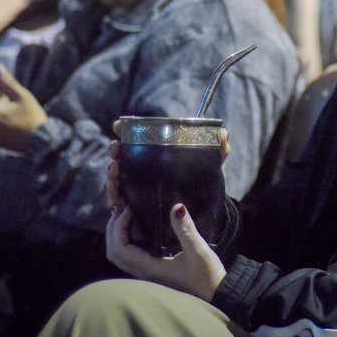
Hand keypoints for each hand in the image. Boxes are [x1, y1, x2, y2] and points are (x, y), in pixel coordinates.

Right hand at [106, 121, 229, 207]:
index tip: (118, 124)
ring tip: (115, 171)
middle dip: (115, 149)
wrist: (205, 211)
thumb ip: (218, 149)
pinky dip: (115, 196)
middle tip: (116, 149)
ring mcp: (140, 185)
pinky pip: (120, 199)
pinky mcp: (138, 204)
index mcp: (159, 152)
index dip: (126, 129)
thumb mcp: (210, 165)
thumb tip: (223, 133)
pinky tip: (116, 196)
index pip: (137, 137)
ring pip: (118, 176)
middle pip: (123, 154)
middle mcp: (146, 167)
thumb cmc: (204, 182)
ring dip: (112, 172)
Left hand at [106, 202, 226, 301]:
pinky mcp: (152, 274)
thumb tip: (176, 206)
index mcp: (150, 268)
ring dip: (117, 236)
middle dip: (113, 230)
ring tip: (126, 217)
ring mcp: (146, 275)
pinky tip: (137, 230)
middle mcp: (143, 273)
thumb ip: (186, 229)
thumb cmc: (207, 276)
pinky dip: (125, 242)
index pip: (121, 248)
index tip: (130, 210)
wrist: (216, 295)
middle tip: (122, 210)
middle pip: (114, 253)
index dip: (119, 227)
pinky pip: (128, 258)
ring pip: (119, 257)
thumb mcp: (199, 251)